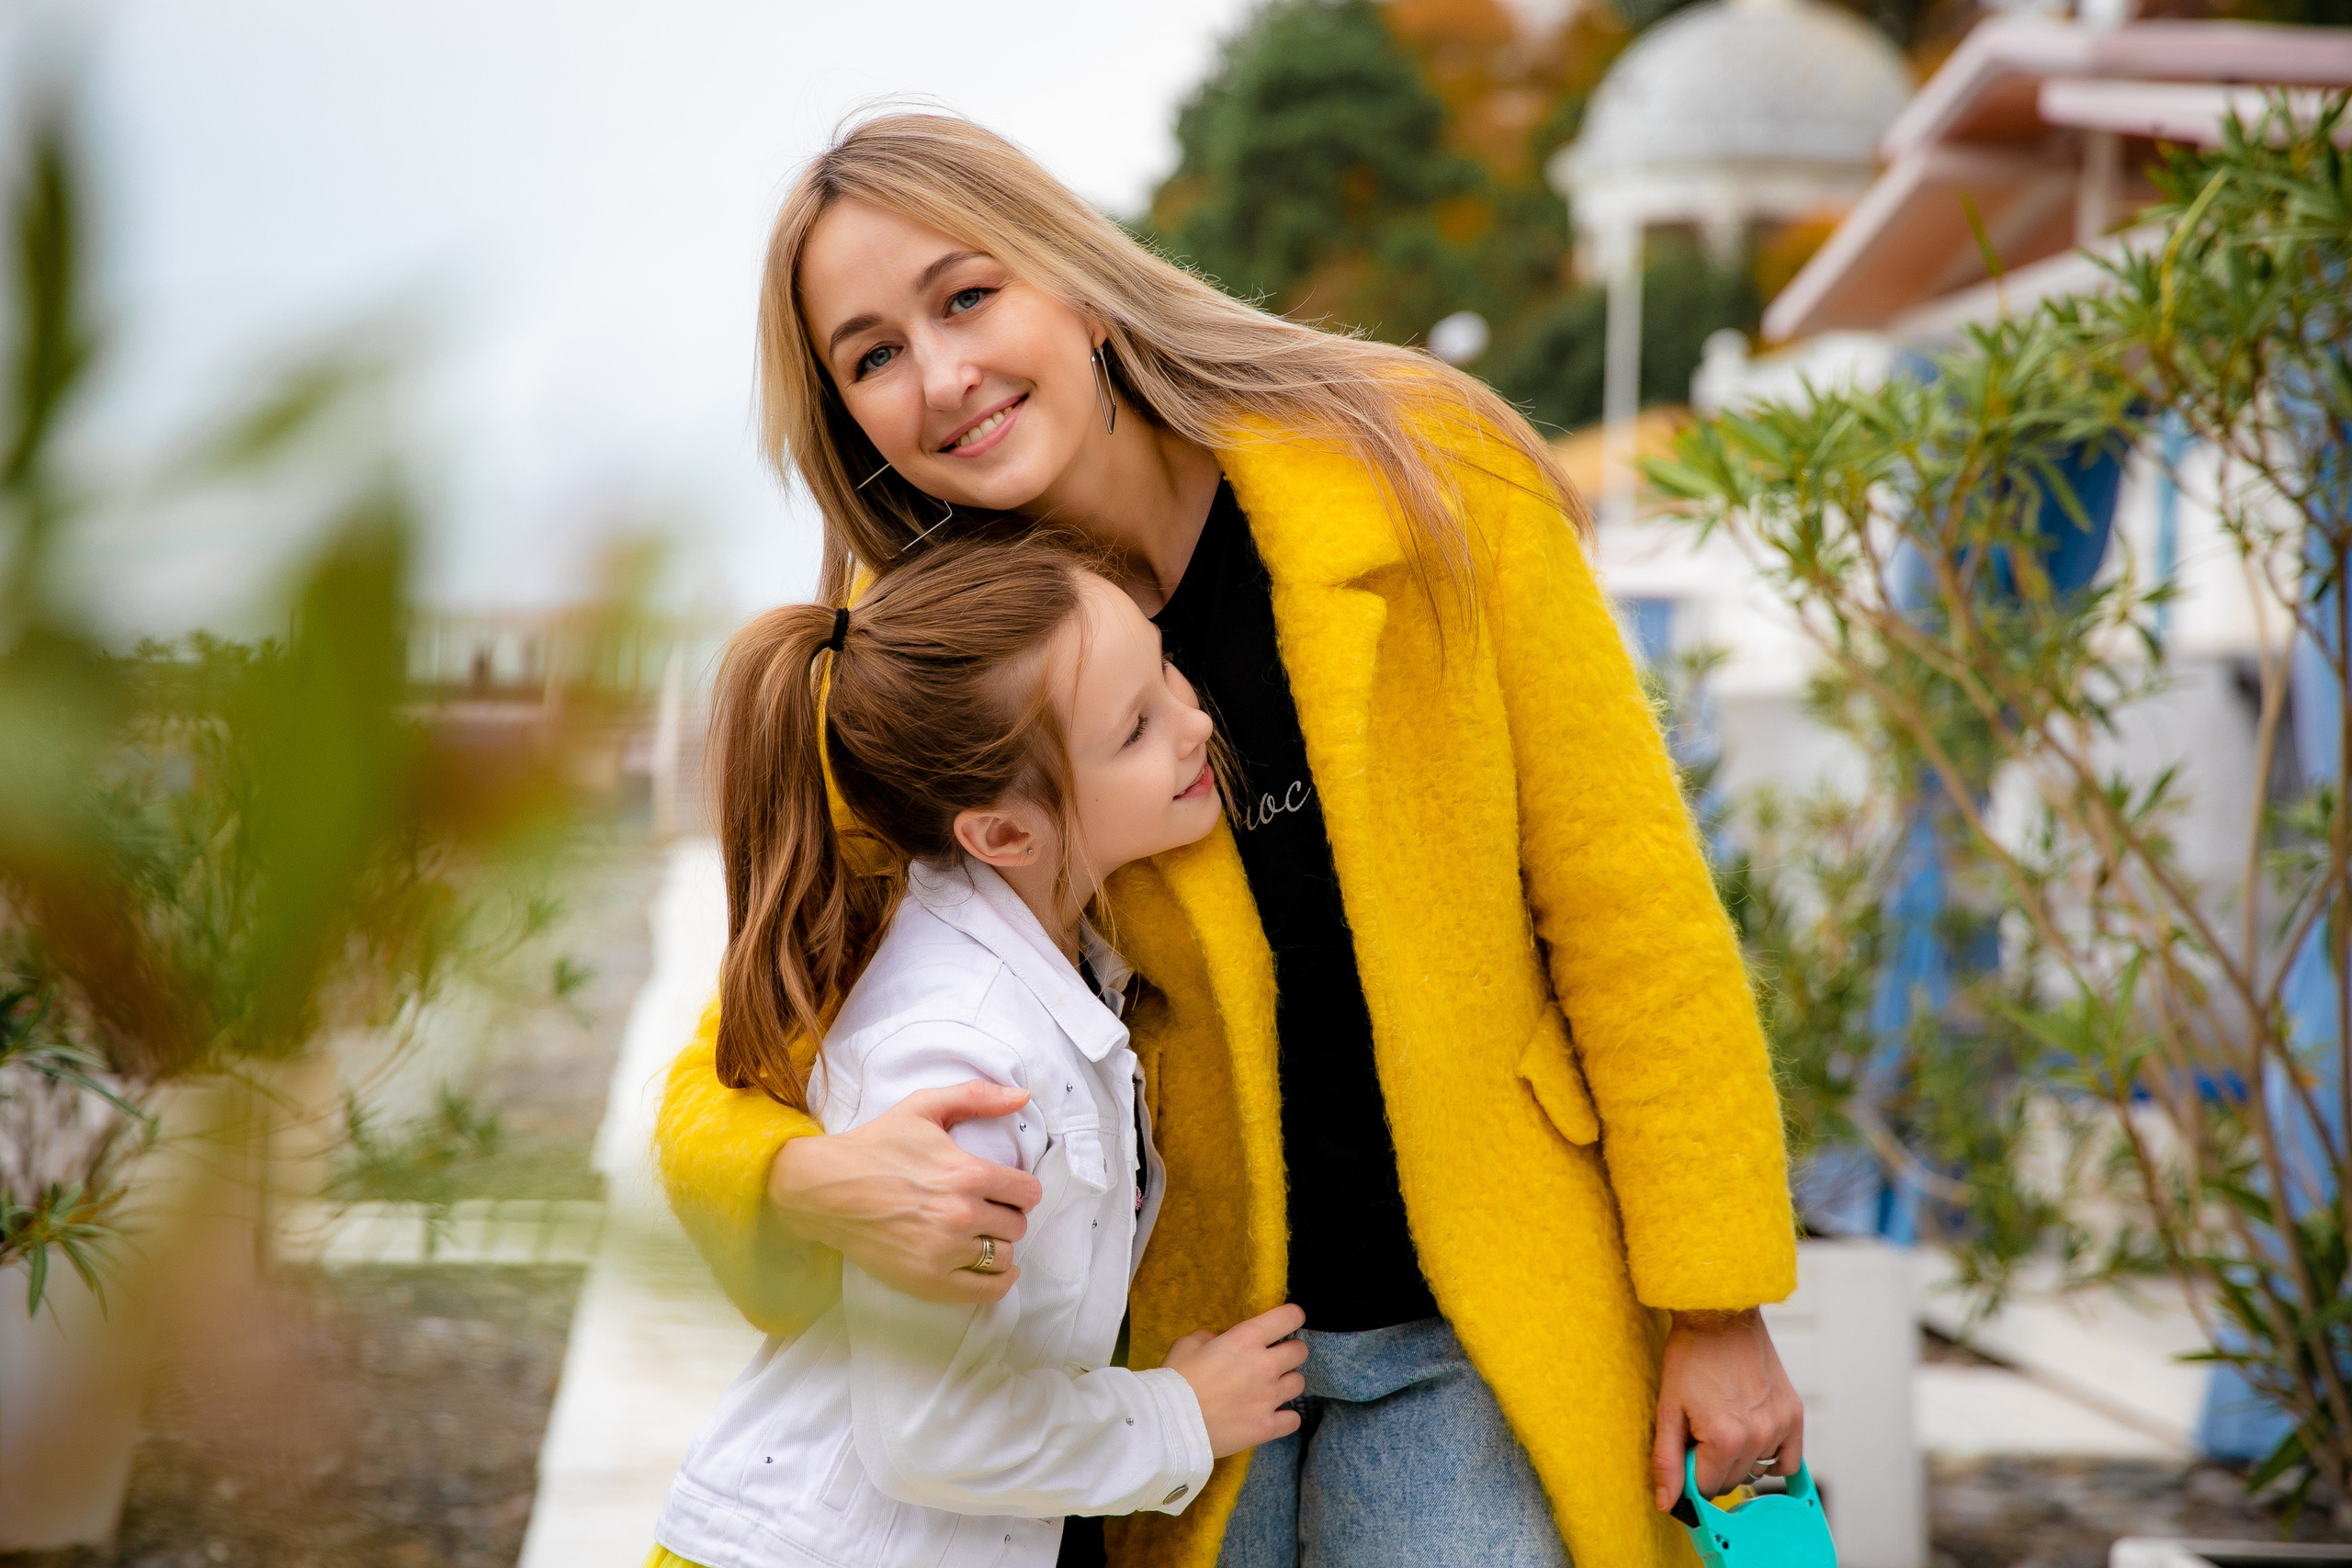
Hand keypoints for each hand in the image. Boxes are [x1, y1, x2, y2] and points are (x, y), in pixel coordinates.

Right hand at [767, 1082, 1044, 1305]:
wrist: (825, 1188)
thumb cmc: (876, 1145)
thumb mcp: (924, 1107)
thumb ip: (977, 1097)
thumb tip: (1023, 1095)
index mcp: (968, 1174)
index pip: (1027, 1192)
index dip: (1022, 1190)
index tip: (1010, 1190)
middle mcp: (962, 1215)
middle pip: (1017, 1225)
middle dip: (1008, 1216)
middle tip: (990, 1211)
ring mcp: (946, 1251)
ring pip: (1004, 1257)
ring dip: (1000, 1246)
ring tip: (983, 1236)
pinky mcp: (929, 1280)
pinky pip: (986, 1290)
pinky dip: (999, 1282)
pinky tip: (996, 1270)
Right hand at [1163, 1303, 1308, 1457]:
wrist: (1170, 1423)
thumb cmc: (1176, 1379)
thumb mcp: (1187, 1344)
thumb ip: (1209, 1337)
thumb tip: (1219, 1341)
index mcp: (1247, 1339)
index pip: (1290, 1317)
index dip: (1291, 1317)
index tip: (1285, 1323)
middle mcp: (1266, 1365)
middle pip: (1300, 1351)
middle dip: (1290, 1352)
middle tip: (1273, 1359)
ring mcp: (1270, 1398)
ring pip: (1299, 1383)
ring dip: (1287, 1383)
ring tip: (1270, 1389)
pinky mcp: (1268, 1427)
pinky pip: (1294, 1419)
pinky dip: (1285, 1417)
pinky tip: (1271, 1416)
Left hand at [1652, 1307, 1803, 1510]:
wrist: (1720, 1315)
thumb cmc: (1691, 1355)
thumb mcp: (1668, 1408)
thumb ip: (1666, 1460)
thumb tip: (1669, 1504)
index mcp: (1724, 1438)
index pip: (1707, 1488)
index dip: (1690, 1473)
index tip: (1684, 1450)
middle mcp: (1758, 1435)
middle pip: (1731, 1481)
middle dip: (1711, 1465)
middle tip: (1699, 1429)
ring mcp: (1780, 1424)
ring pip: (1755, 1470)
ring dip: (1737, 1458)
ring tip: (1723, 1421)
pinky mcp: (1794, 1413)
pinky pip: (1788, 1459)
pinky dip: (1771, 1457)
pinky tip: (1752, 1436)